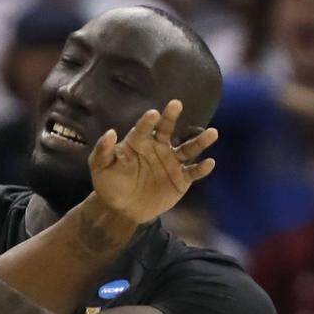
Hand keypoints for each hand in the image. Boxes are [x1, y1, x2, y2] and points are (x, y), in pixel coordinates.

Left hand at [88, 100, 216, 225]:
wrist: (121, 209)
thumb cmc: (110, 184)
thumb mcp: (100, 168)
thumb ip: (103, 151)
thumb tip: (110, 133)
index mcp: (139, 141)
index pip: (143, 128)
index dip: (148, 121)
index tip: (153, 114)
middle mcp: (158, 147)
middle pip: (167, 129)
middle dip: (172, 117)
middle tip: (176, 104)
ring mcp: (171, 162)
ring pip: (188, 148)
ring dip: (200, 141)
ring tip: (212, 133)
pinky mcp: (181, 179)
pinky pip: (193, 172)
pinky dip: (202, 168)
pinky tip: (209, 162)